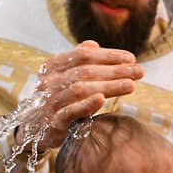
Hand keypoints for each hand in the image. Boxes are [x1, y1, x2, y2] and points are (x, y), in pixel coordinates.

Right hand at [18, 41, 143, 148]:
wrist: (33, 128)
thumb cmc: (55, 98)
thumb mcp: (63, 77)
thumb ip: (78, 61)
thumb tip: (93, 44)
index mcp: (54, 66)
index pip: (83, 55)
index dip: (108, 55)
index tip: (131, 58)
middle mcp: (50, 81)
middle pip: (86, 71)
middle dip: (115, 70)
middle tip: (139, 71)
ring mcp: (51, 101)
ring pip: (80, 89)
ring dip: (108, 86)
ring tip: (131, 85)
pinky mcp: (54, 121)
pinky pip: (70, 111)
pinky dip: (86, 104)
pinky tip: (102, 99)